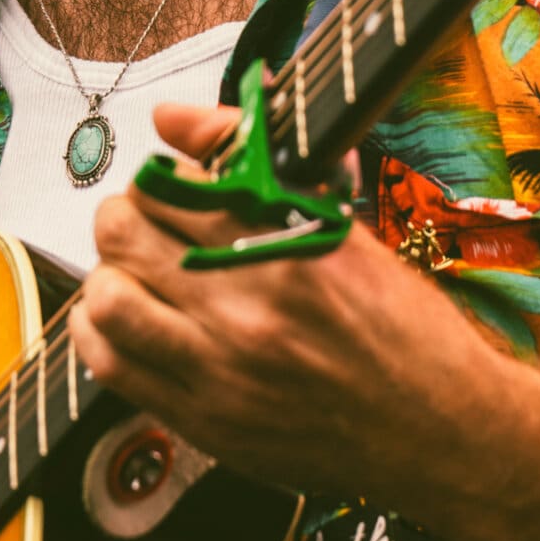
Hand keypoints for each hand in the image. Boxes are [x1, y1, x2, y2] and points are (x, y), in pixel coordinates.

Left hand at [66, 102, 500, 503]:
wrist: (437, 426)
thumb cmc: (400, 325)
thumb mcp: (341, 227)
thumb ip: (250, 163)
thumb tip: (172, 114)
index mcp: (286, 243)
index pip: (171, 182)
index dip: (162, 177)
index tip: (175, 189)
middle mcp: (248, 304)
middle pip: (123, 231)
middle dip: (125, 216)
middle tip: (146, 226)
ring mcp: (222, 368)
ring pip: (106, 298)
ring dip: (111, 276)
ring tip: (135, 277)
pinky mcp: (206, 421)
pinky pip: (111, 367)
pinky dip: (102, 335)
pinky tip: (129, 325)